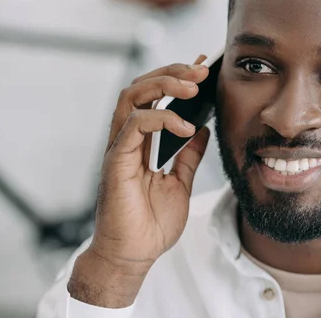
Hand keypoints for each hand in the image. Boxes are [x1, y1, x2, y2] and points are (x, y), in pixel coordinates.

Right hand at [69, 55, 210, 306]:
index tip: (203, 66)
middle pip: (140, 87)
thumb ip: (188, 155)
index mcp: (142, 142)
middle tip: (201, 70)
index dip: (176, 76)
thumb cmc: (151, 223)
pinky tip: (186, 128)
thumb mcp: (180, 182)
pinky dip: (161, 119)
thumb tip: (202, 129)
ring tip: (193, 86)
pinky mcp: (117, 160)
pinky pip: (134, 124)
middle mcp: (127, 139)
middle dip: (171, 72)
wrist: (134, 255)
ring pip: (132, 96)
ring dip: (164, 84)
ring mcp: (120, 148)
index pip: (155, 96)